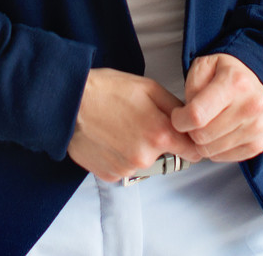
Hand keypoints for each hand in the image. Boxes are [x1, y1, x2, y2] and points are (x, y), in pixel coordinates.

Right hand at [66, 68, 202, 183]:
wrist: (68, 103)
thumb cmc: (107, 90)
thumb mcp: (149, 88)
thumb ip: (175, 107)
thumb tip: (189, 121)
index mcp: (159, 134)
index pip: (193, 153)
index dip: (191, 143)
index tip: (185, 137)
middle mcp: (145, 158)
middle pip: (167, 158)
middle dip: (161, 144)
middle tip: (142, 123)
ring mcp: (126, 170)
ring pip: (145, 163)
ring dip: (140, 151)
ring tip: (121, 128)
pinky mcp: (109, 175)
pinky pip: (125, 169)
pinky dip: (121, 157)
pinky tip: (110, 139)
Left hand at [170, 53, 262, 162]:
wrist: (254, 83)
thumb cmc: (227, 75)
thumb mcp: (203, 66)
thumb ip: (191, 88)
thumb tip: (187, 115)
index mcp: (235, 82)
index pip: (196, 114)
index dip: (180, 120)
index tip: (179, 116)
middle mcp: (251, 104)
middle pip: (202, 135)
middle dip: (191, 130)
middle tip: (195, 119)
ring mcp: (257, 126)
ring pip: (211, 150)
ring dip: (202, 141)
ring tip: (208, 124)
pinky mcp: (259, 143)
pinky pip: (223, 158)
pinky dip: (215, 149)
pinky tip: (218, 133)